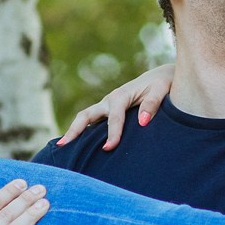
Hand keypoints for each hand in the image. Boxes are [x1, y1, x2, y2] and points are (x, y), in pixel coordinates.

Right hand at [56, 63, 175, 149]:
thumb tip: (143, 122)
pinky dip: (82, 132)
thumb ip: (152, 104)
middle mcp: (109, 100)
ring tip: (62, 148)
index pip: (114, 117)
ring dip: (74, 131)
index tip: (108, 148)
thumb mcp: (162, 91)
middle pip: (86, 115)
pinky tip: (77, 146)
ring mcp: (106, 105)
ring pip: (85, 118)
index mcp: (121, 96)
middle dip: (75, 130)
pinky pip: (92, 122)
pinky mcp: (108, 111)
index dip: (112, 133)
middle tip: (64, 145)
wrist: (161, 76)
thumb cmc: (162, 84)